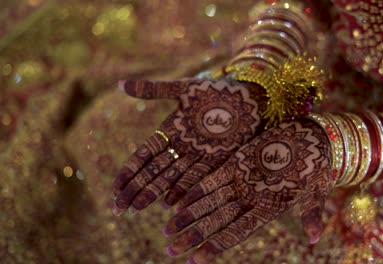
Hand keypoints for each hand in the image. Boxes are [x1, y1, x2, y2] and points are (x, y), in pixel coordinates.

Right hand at [112, 78, 260, 214]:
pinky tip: (170, 204)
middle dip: (135, 188)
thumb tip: (119, 85)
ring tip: (137, 208)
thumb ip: (153, 90)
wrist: (247, 94)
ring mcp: (197, 155)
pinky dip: (183, 190)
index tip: (115, 188)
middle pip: (152, 171)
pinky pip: (196, 177)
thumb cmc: (215, 89)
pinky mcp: (216, 160)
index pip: (142, 156)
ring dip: (154, 193)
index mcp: (169, 131)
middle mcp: (180, 147)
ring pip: (170, 177)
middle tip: (118, 207)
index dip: (128, 172)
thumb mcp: (182, 88)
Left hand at [163, 121, 331, 262]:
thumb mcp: (315, 192)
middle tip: (170, 249)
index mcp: (266, 210)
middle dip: (193, 236)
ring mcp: (241, 182)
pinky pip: (211, 178)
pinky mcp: (236, 163)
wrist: (312, 140)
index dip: (215, 246)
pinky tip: (177, 199)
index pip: (236, 232)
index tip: (195, 261)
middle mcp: (249, 199)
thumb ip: (311, 214)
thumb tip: (314, 238)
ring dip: (188, 215)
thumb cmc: (318, 168)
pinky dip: (196, 189)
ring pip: (209, 202)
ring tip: (168, 229)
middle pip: (216, 221)